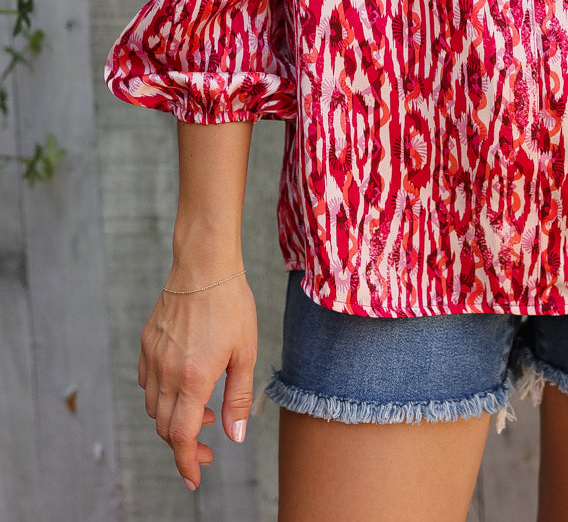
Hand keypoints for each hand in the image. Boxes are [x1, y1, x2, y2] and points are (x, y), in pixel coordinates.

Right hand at [138, 270, 256, 491]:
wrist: (205, 264)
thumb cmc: (231, 303)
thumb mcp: (245, 352)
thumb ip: (238, 397)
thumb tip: (234, 436)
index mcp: (193, 377)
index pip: (181, 436)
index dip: (187, 463)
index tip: (194, 478)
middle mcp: (167, 371)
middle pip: (165, 426)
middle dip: (184, 444)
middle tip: (207, 445)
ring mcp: (153, 356)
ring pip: (154, 406)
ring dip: (174, 418)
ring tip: (203, 409)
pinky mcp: (147, 342)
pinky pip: (147, 382)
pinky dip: (162, 395)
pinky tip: (183, 383)